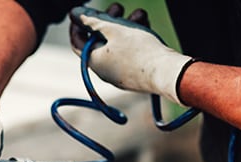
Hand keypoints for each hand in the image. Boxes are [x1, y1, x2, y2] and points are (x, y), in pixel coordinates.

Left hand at [69, 4, 192, 104]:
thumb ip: (92, 20)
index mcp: (94, 61)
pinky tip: (145, 25)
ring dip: (125, 26)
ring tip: (139, 13)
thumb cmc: (139, 50)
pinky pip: (129, 53)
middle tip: (117, 7)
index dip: (78, 25)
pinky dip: (134, 38)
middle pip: (99, 41)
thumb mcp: (113, 29)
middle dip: (107, 20)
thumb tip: (74, 14)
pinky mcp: (135, 74)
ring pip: (117, 44)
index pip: (77, 42)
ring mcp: (120, 74)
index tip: (84, 12)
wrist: (167, 73)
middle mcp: (104, 71)